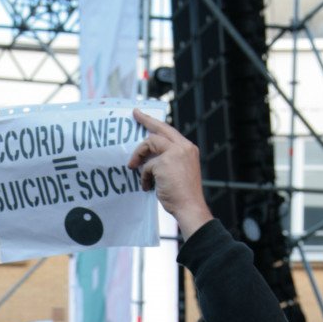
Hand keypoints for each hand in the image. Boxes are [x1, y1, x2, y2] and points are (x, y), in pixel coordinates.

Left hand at [128, 109, 212, 238]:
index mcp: (188, 149)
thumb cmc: (183, 195)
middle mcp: (183, 147)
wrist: (189, 207)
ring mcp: (174, 153)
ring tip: (133, 167)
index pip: (170, 131)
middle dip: (146, 120)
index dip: (156, 123)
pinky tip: (147, 187)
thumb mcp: (179, 172)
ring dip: (139, 156)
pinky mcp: (164, 163)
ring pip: (149, 144)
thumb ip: (169, 160)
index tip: (144, 116)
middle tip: (134, 115)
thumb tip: (149, 158)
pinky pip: (146, 167)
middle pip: (160, 129)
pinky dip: (144, 177)